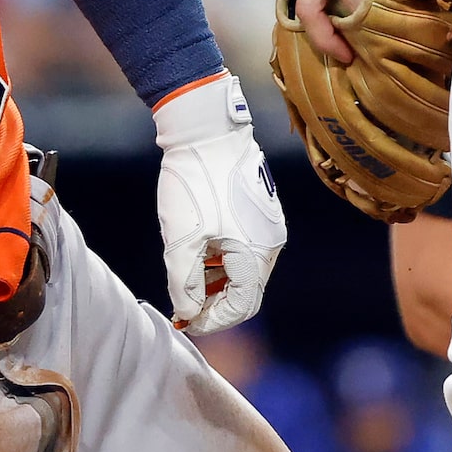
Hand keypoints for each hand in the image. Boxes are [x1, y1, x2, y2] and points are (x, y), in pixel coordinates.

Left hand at [154, 72, 286, 332]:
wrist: (208, 130)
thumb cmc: (194, 182)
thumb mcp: (180, 238)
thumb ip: (184, 282)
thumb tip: (188, 312)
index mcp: (255, 253)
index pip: (240, 307)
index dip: (212, 321)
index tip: (184, 320)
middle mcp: (271, 244)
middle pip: (246, 292)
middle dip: (216, 304)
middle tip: (184, 305)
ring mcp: (270, 227)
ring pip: (246, 271)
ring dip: (219, 283)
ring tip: (188, 280)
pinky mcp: (262, 213)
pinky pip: (247, 250)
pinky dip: (225, 262)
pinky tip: (201, 254)